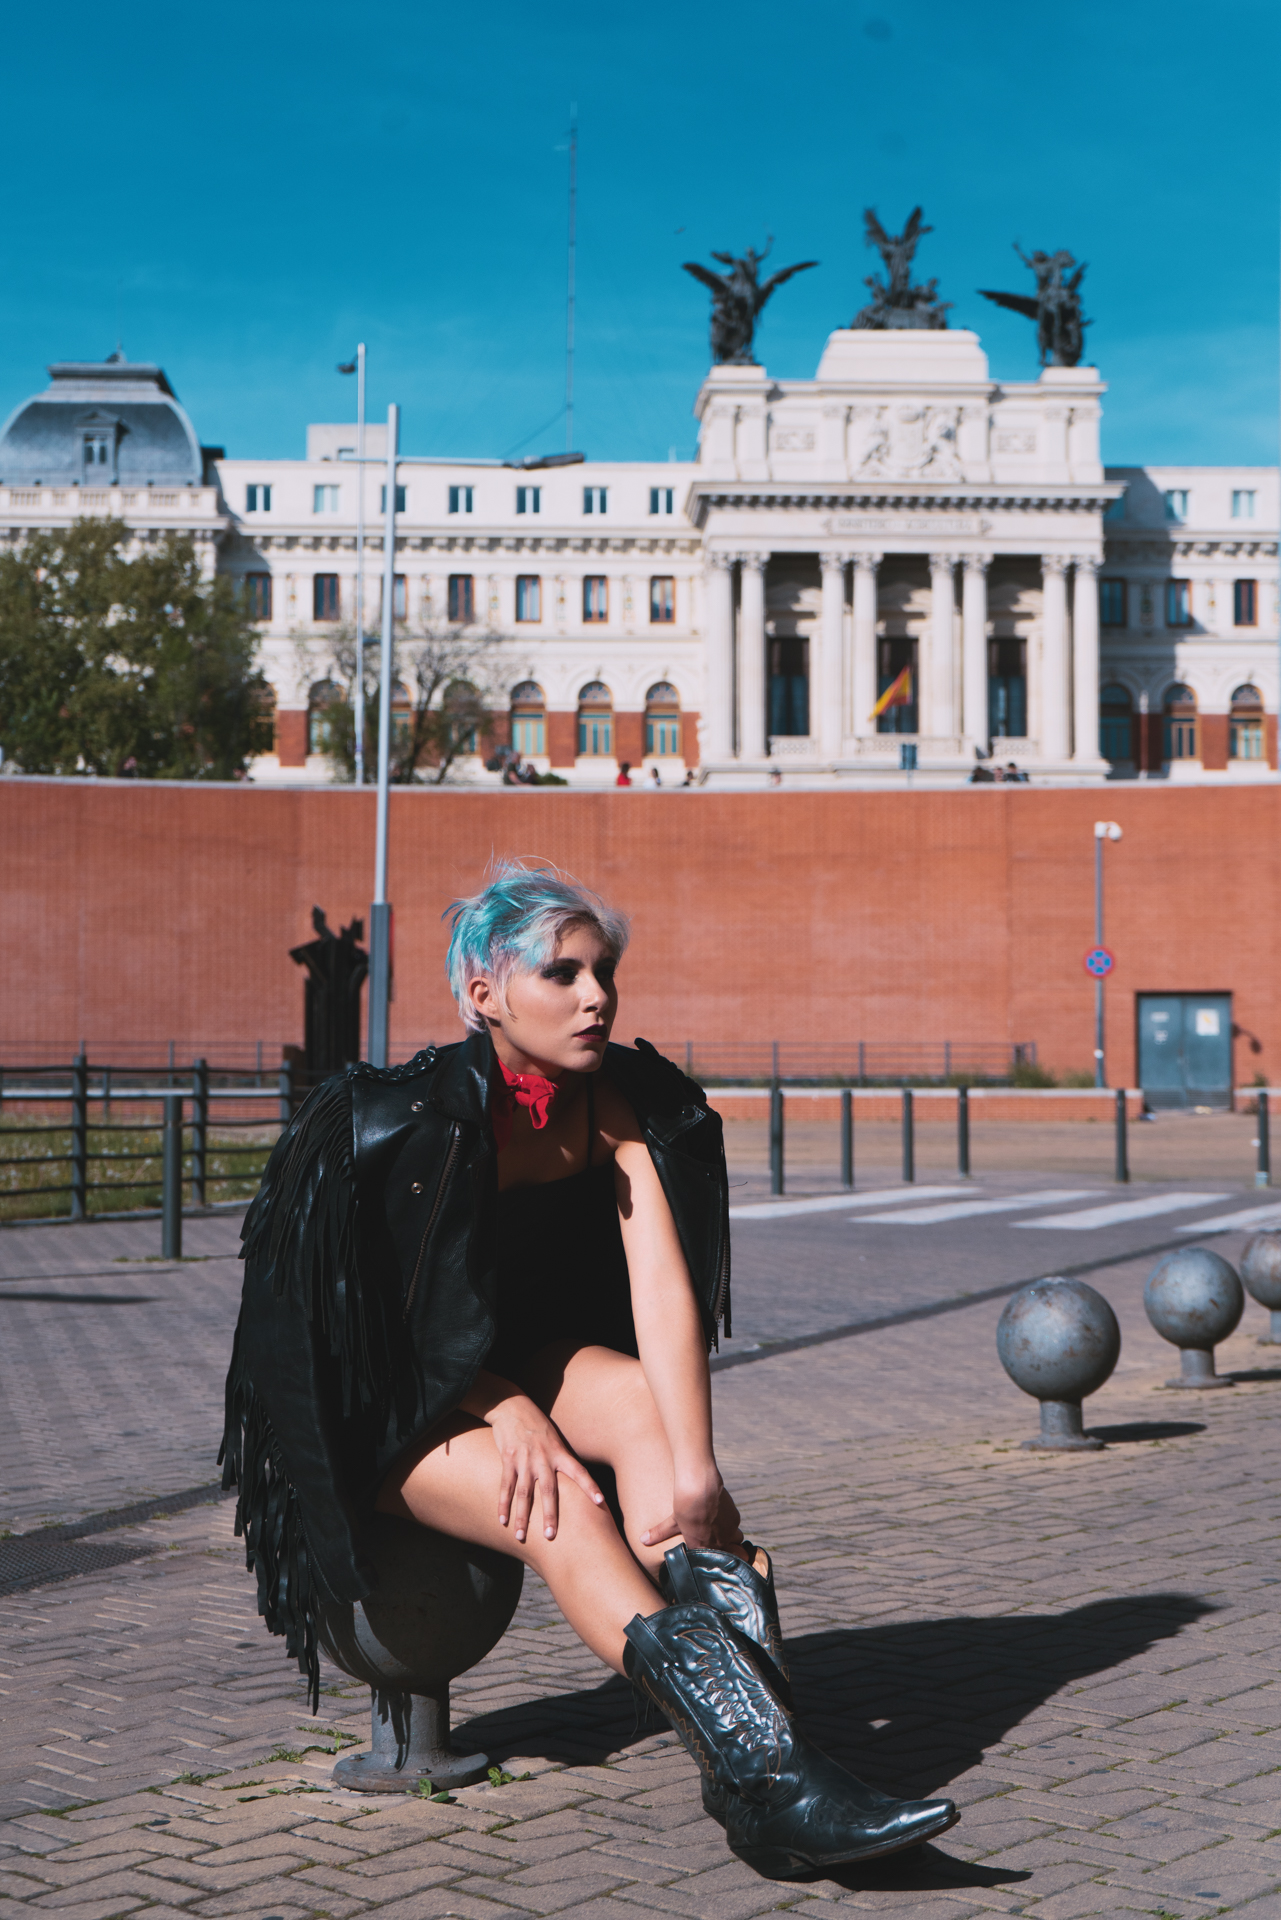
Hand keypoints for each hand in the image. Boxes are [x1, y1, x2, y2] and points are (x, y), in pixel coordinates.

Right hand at [486, 1395, 603, 1543]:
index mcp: (559, 1452)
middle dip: (550, 1514)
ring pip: (524, 1492)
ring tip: (521, 1536)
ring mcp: (525, 1458)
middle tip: (551, 1535)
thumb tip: (576, 1481)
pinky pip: (506, 1485)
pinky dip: (504, 1503)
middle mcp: (543, 1457)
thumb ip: (563, 1459)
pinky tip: (502, 1519)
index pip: (579, 1471)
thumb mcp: (555, 1438)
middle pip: (548, 1490)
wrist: (511, 1406)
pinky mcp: (508, 1458)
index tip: (601, 1502)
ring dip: (522, 1516)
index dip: (590, 1486)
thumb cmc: (537, 1425)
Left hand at [642, 1467, 743, 1553]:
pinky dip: (728, 1522)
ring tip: (715, 1527)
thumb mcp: (671, 1520)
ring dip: (725, 1536)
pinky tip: (719, 1513)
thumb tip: (642, 1540)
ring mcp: (729, 1530)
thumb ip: (659, 1533)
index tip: (701, 1550)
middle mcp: (718, 1542)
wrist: (701, 1484)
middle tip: (708, 1537)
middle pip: (721, 1550)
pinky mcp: (735, 1518)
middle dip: (716, 1547)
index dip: (704, 1555)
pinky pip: (734, 1525)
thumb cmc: (684, 1504)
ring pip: (731, 1539)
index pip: (706, 1558)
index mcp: (702, 1546)